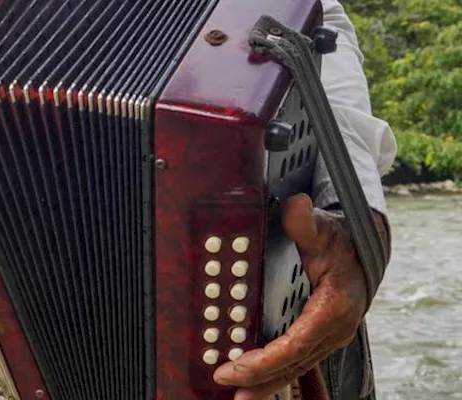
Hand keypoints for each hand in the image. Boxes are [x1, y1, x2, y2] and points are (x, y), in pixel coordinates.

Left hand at [213, 193, 383, 398]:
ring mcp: (326, 338)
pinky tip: (251, 385)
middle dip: (259, 379)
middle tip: (226, 385)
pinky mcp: (317, 339)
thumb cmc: (342, 243)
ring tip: (237, 398)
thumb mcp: (324, 230)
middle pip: (293, 363)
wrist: (362, 253)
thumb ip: (305, 223)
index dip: (265, 359)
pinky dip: (273, 375)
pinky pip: (294, 363)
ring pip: (294, 368)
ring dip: (266, 385)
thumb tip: (297, 207)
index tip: (236, 366)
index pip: (296, 343)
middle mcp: (332, 329)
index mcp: (334, 308)